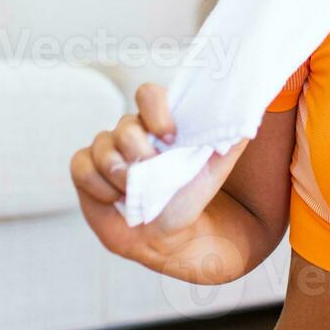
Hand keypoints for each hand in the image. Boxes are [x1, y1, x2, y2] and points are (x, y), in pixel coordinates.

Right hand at [69, 82, 247, 264]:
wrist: (168, 235)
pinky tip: (116, 199)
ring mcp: (105, 150)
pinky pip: (80, 167)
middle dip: (139, 152)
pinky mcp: (85, 172)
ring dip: (119, 174)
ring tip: (135, 192)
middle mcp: (130, 132)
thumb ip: (230, 141)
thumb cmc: (190, 197)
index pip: (149, 94)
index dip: (156, 109)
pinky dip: (97, 185)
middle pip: (124, 125)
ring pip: (101, 146)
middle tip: (151, 173)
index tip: (170, 135)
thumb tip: (249, 116)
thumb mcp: (215, 169)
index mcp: (159, 123)